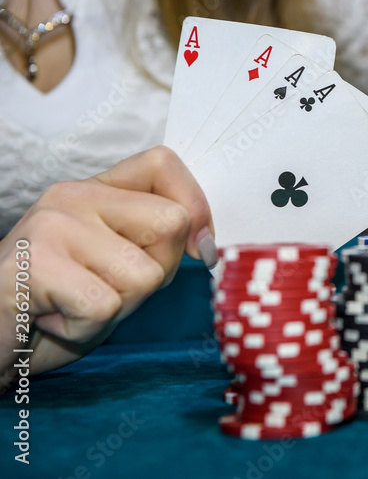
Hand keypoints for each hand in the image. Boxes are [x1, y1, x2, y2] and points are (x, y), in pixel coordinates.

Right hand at [0, 146, 213, 383]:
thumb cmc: (57, 308)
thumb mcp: (119, 269)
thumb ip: (159, 245)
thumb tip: (209, 246)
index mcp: (95, 191)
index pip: (163, 163)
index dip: (196, 206)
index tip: (197, 249)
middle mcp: (72, 197)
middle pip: (171, 223)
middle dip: (157, 272)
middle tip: (110, 289)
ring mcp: (51, 225)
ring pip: (144, 275)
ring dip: (118, 309)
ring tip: (73, 306)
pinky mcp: (34, 263)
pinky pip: (104, 306)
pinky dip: (85, 330)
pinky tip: (53, 320)